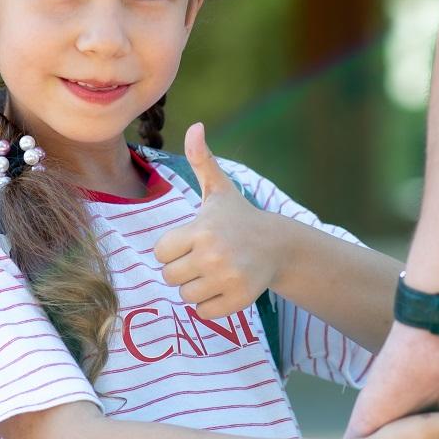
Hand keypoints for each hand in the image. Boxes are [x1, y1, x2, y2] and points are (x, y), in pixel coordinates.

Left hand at [154, 123, 279, 318]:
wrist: (277, 244)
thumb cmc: (239, 217)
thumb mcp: (219, 189)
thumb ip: (201, 159)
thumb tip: (195, 126)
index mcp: (201, 229)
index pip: (161, 252)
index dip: (173, 248)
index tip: (192, 241)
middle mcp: (213, 255)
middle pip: (170, 276)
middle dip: (183, 269)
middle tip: (203, 258)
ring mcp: (227, 279)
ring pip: (185, 296)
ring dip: (196, 287)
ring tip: (214, 271)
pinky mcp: (238, 300)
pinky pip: (203, 312)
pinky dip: (210, 304)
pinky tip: (224, 286)